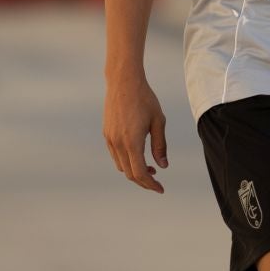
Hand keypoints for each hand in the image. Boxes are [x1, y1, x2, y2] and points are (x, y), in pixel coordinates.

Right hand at [103, 74, 168, 192]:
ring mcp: (110, 139)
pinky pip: (115, 155)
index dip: (150, 184)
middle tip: (157, 182)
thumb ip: (160, 145)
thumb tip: (163, 166)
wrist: (123, 81)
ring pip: (121, 165)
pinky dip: (126, 161)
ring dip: (134, 171)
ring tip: (150, 168)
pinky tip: (137, 155)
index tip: (160, 189)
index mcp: (132, 141)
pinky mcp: (107, 133)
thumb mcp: (158, 121)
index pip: (140, 173)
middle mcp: (118, 143)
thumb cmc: (144, 99)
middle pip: (129, 173)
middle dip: (143, 181)